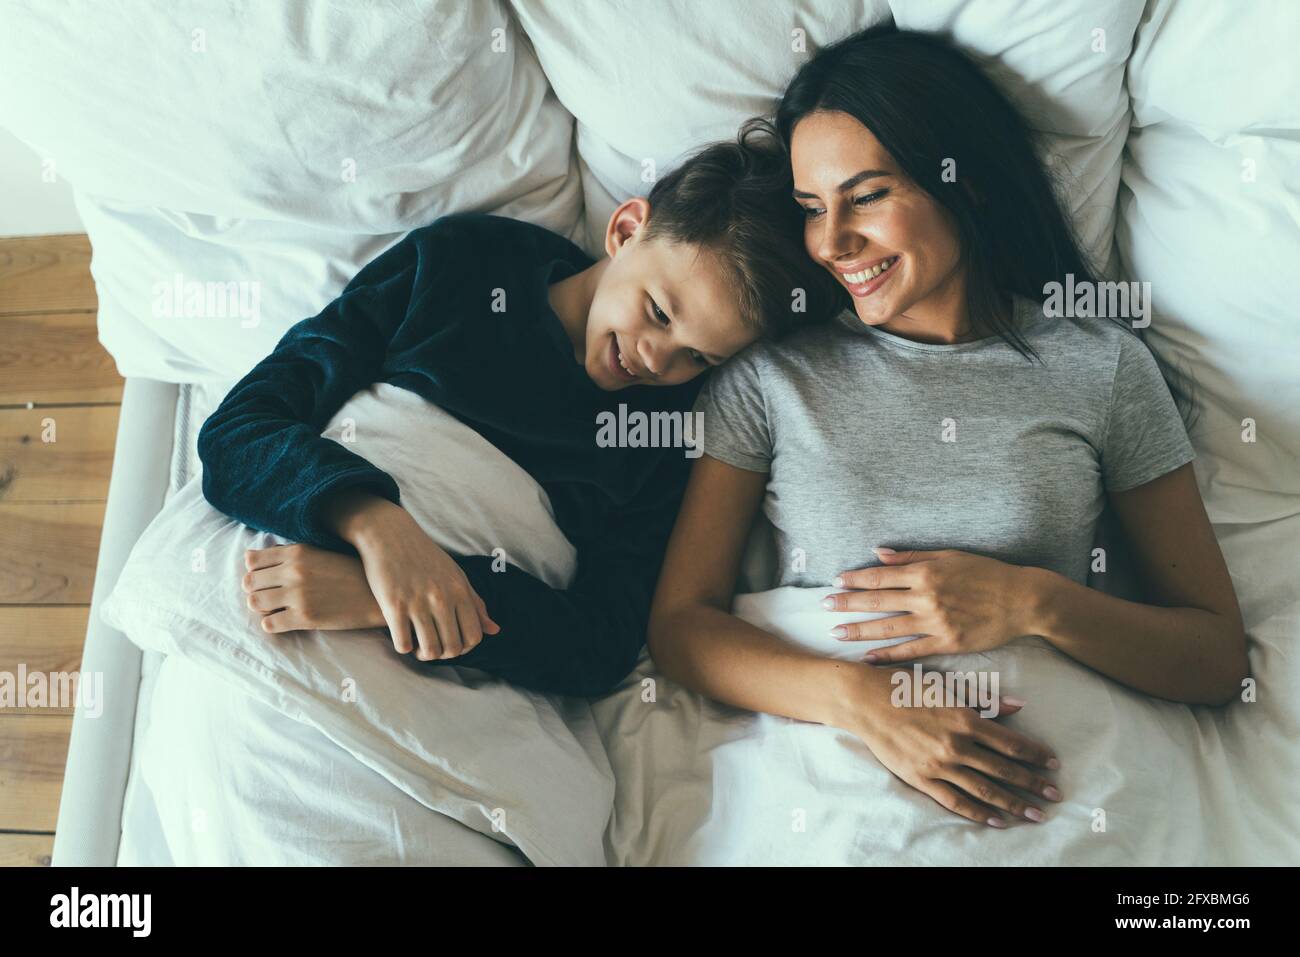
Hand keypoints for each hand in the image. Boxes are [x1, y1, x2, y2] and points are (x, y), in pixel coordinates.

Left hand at [243, 543, 386, 632]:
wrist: (377, 595)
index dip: (255, 570)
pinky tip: (287, 620)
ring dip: (262, 607)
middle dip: (256, 590)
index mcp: (297, 552)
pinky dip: (273, 624)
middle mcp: (294, 571)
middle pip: (249, 583)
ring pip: (254, 603)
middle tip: (270, 596)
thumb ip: (289, 553)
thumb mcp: (320, 552)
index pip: (251, 560)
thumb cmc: (349, 573)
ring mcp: (298, 595)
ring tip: (277, 608)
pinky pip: (268, 624)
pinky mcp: (305, 618)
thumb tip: (253, 557)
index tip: (266, 577)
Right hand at [324, 491, 499, 660]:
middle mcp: (442, 598)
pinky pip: (403, 644)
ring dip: (424, 655)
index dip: (465, 648)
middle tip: (433, 647)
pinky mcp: (393, 605)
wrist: (389, 533)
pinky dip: (404, 647)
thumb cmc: (425, 557)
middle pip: (453, 648)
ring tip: (418, 646)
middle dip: (444, 654)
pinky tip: (402, 638)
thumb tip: (495, 631)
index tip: (452, 643)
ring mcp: (418, 602)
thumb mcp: (455, 575)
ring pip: (430, 650)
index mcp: (459, 591)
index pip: (474, 637)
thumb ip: (475, 603)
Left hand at [824, 547, 1042, 663]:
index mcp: (926, 573)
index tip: (836, 581)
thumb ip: (913, 558)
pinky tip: (869, 658)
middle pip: (877, 601)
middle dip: (846, 604)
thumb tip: (879, 553)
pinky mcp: (948, 643)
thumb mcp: (950, 556)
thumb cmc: (987, 573)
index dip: (855, 579)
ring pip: (889, 628)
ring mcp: (936, 622)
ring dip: (860, 630)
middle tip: (823, 607)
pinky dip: (889, 655)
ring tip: (836, 633)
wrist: (1022, 600)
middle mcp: (927, 597)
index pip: (880, 576)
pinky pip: (911, 651)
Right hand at [840, 665, 1061, 826]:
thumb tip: (1020, 706)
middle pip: (1004, 769)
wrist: (864, 700)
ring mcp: (938, 764)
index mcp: (966, 718)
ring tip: (1035, 815)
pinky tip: (996, 820)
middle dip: (1033, 784)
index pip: (1011, 742)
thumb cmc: (906, 687)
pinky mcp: (920, 778)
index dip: (1035, 755)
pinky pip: (954, 800)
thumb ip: (985, 700)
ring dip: (1013, 804)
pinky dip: (977, 812)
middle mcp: (956, 744)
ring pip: (984, 789)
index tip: (1053, 764)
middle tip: (1055, 795)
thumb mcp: (948, 686)